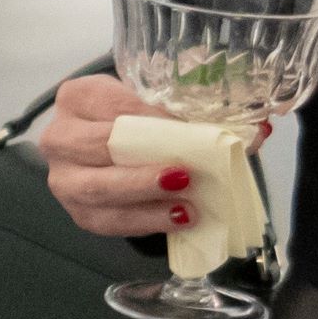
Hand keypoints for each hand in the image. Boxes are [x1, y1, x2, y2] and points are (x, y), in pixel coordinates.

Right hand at [31, 75, 266, 245]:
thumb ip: (197, 113)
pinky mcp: (78, 212)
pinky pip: (108, 221)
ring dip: (145, 196)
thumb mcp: (156, 105)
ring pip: (99, 190)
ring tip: (186, 203)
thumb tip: (257, 131)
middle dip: (144, 162)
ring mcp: (63, 178)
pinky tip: (176, 220)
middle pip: (99, 149)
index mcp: (78, 96)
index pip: (114, 106)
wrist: (109, 145)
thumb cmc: (134, 121)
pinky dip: (145, 221)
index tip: (190, 131)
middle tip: (186, 173)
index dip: (153, 120)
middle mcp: (59, 136)